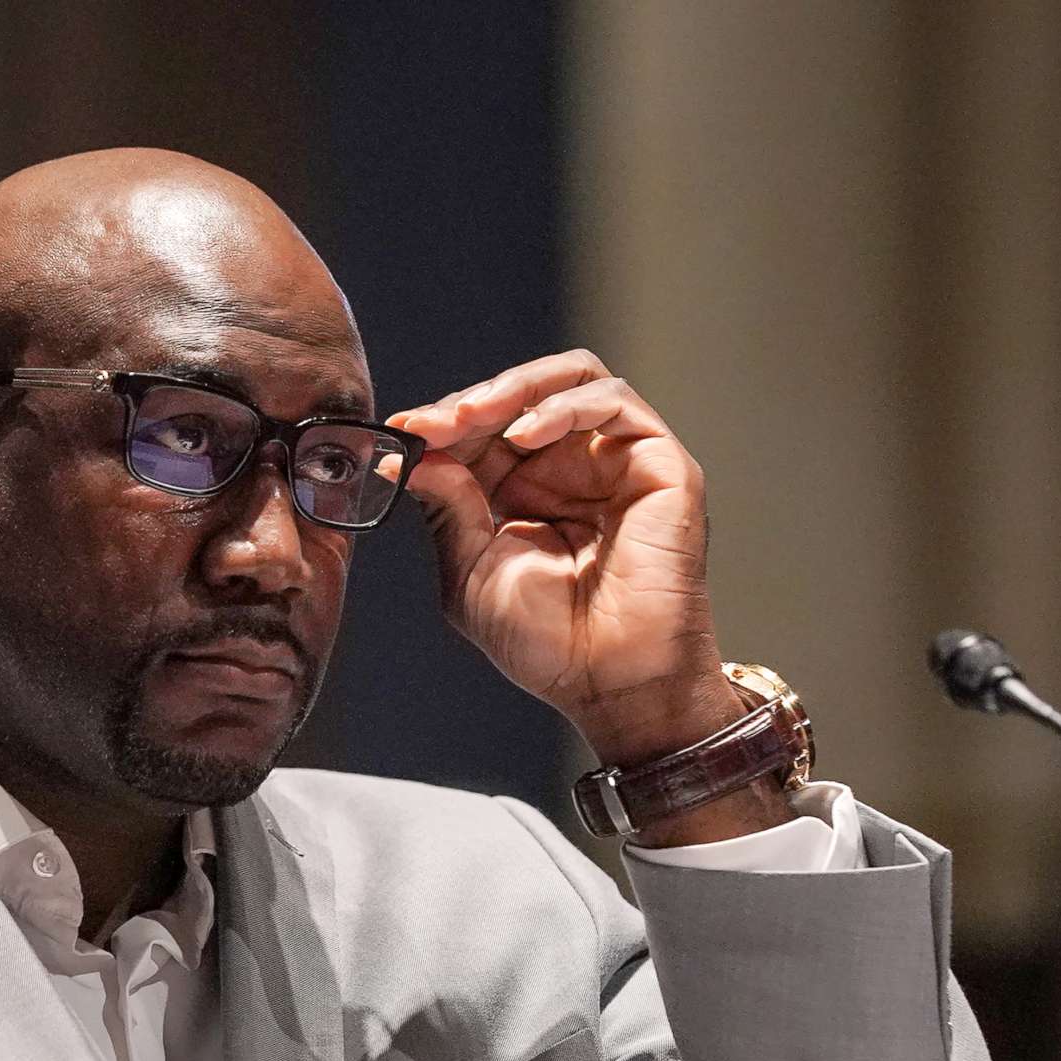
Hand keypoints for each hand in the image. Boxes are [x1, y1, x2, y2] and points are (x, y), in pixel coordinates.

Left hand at [390, 351, 741, 767]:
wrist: (608, 681)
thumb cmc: (545, 642)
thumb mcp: (471, 571)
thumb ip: (446, 508)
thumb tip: (410, 455)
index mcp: (527, 493)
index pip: (485, 429)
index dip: (443, 424)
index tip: (402, 431)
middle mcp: (573, 468)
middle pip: (522, 394)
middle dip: (469, 403)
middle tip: (431, 423)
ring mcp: (616, 461)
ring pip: (571, 378)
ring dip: (513, 390)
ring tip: (472, 418)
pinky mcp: (657, 462)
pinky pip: (613, 400)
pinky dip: (563, 406)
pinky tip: (523, 435)